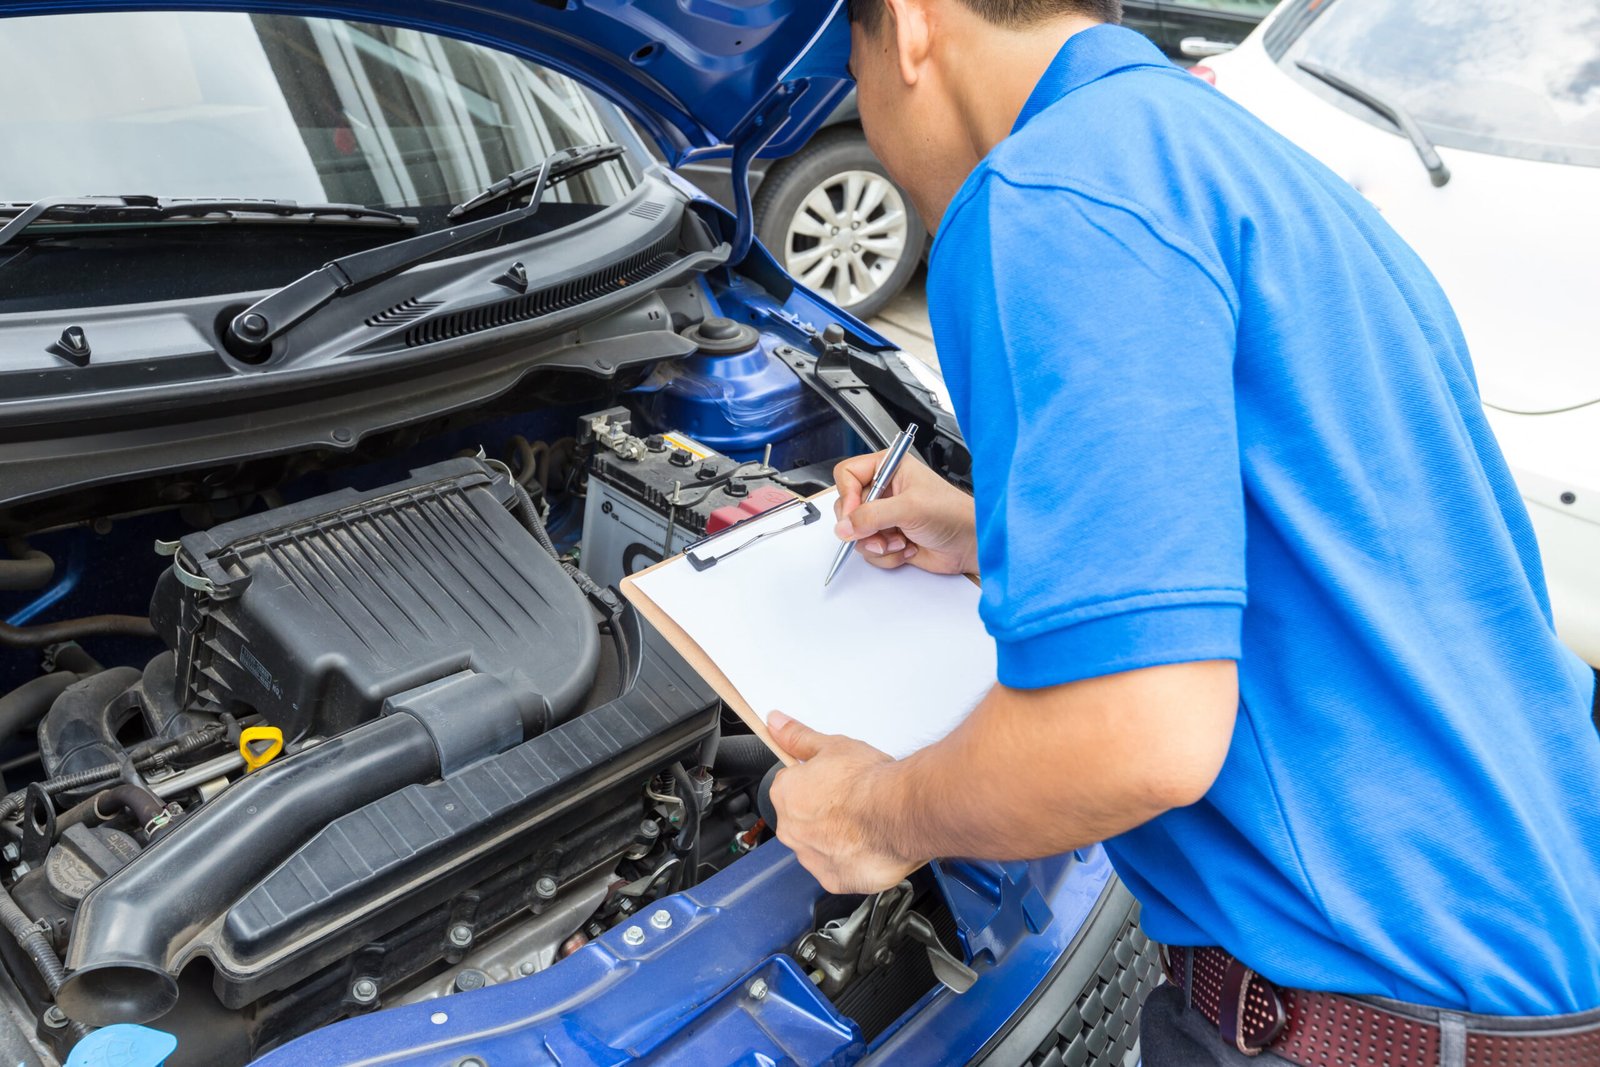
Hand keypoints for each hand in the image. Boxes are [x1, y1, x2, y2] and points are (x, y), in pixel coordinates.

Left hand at [767, 711, 921, 893]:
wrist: (899, 813)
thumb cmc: (867, 782)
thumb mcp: (832, 745)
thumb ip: (798, 737)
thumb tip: (776, 723)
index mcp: (785, 795)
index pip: (791, 786)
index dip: (815, 781)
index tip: (832, 780)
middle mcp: (791, 830)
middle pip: (803, 818)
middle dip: (823, 811)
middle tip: (852, 800)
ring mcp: (811, 858)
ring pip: (820, 845)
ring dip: (836, 837)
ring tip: (865, 821)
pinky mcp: (834, 880)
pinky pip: (838, 869)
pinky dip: (851, 859)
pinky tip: (868, 843)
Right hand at [833, 450, 976, 574]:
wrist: (971, 544)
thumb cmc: (953, 514)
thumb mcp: (909, 508)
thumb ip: (872, 515)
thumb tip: (844, 526)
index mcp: (889, 468)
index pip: (847, 474)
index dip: (848, 495)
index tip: (855, 514)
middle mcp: (884, 491)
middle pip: (848, 508)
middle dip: (863, 526)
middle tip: (880, 532)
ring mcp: (885, 516)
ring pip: (856, 533)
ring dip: (877, 543)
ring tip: (900, 541)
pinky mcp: (889, 538)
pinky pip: (870, 551)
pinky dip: (887, 555)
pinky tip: (908, 548)